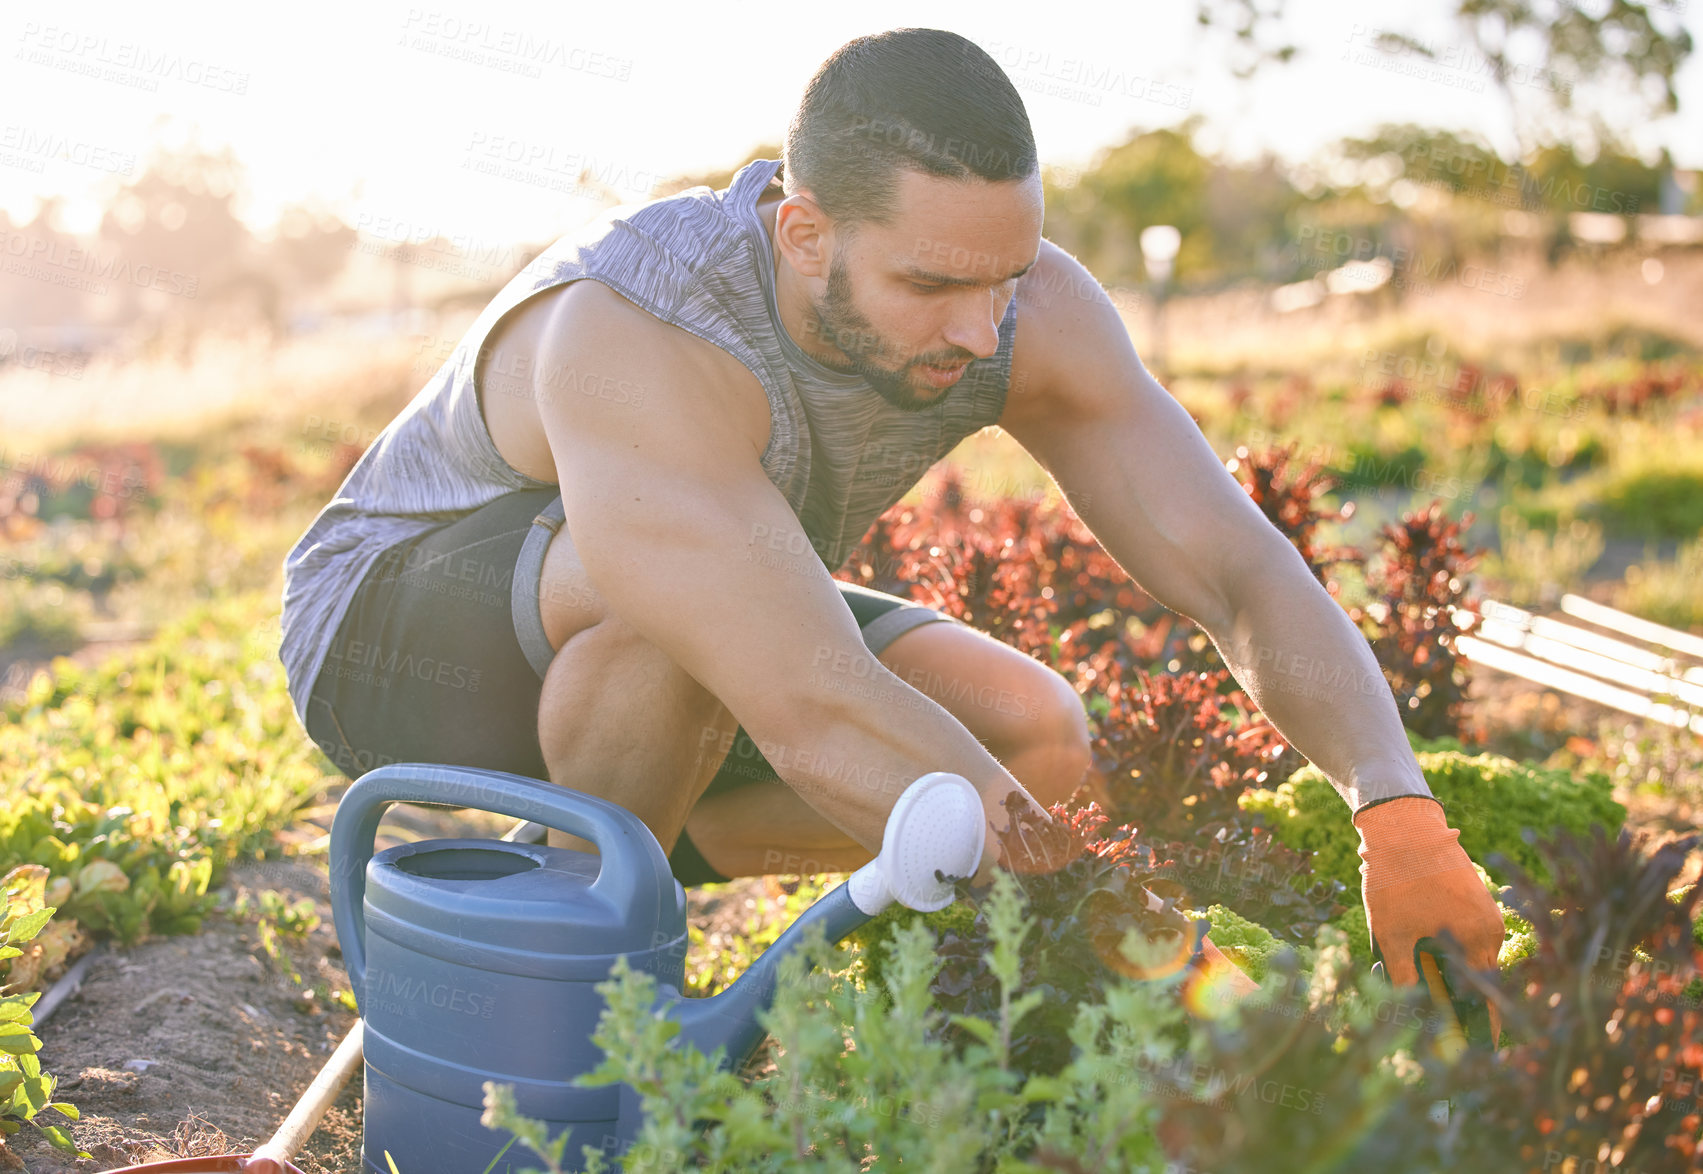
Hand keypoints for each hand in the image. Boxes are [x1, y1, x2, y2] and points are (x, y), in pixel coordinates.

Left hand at [1355, 795, 1505, 1044]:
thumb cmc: (1396, 877)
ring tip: (1429, 997)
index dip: (1482, 1027)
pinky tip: (1424, 960)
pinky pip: (1462, 936)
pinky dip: (1447, 952)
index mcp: (1481, 937)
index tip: (1478, 1052)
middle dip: (1462, 1005)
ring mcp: (1481, 909)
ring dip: (1450, 976)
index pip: (1489, 997)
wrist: (1400, 822)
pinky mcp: (1467, 896)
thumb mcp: (1393, 934)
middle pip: (1480, 978)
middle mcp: (1490, 926)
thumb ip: (1407, 978)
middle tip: (1446, 1031)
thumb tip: (1411, 1017)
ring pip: (1468, 956)